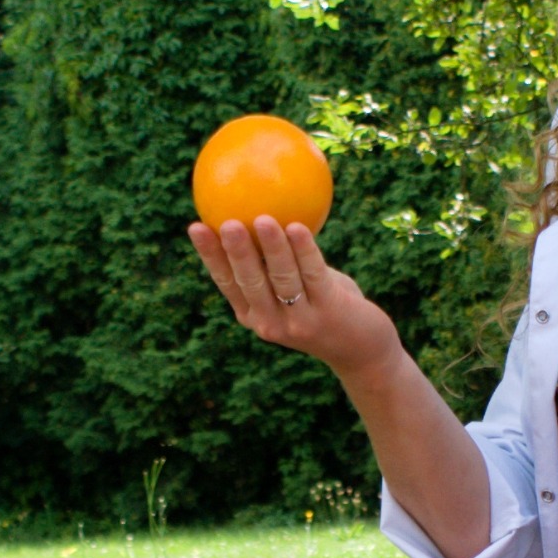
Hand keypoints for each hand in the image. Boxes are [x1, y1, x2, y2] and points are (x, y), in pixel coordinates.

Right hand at [187, 216, 401, 381]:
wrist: (362, 351)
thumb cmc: (325, 307)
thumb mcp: (298, 288)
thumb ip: (281, 261)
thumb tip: (264, 206)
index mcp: (254, 315)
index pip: (226, 282)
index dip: (209, 255)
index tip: (195, 226)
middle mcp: (271, 322)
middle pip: (249, 282)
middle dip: (236, 252)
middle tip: (227, 223)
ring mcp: (299, 321)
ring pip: (282, 278)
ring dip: (272, 248)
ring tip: (263, 220)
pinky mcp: (328, 313)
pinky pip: (314, 275)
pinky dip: (305, 251)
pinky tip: (298, 228)